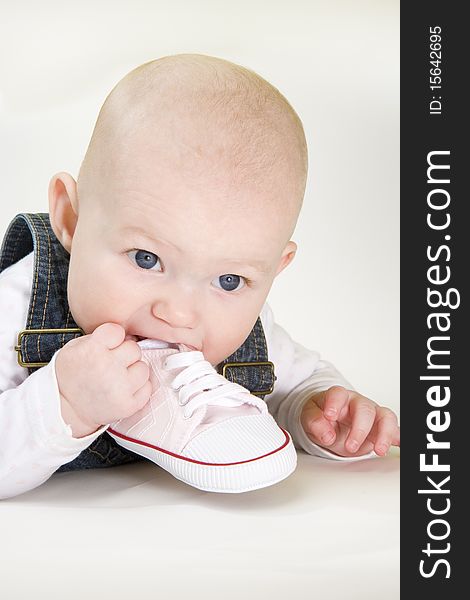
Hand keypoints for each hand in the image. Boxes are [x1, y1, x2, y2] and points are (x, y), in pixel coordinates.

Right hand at [55, 323, 151, 437]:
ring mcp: (120, 388)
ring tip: (118, 378)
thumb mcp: (74, 348)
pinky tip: (124, 389)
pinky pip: (147, 388)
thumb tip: (126, 336)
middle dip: (125, 354)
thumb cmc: (71, 375)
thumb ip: (99, 337)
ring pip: (143, 368)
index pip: (117, 331)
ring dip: (133, 371)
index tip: (109, 345)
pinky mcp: (128, 405)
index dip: (114, 337)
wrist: (64, 409)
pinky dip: (138, 388)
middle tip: (112, 364)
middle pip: (134, 349)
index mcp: (92, 350)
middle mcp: (108, 367)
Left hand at [300, 386, 399, 456]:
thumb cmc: (321, 415)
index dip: (334, 403)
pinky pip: (394, 430)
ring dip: (385, 433)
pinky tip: (398, 444)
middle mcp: (357, 403)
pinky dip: (397, 437)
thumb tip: (326, 435)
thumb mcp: (309, 417)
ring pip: (385, 417)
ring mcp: (371, 415)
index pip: (339, 394)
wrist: (330, 423)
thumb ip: (314, 422)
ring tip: (379, 450)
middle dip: (360, 429)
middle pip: (365, 408)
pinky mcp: (380, 428)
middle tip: (350, 446)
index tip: (329, 415)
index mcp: (339, 397)